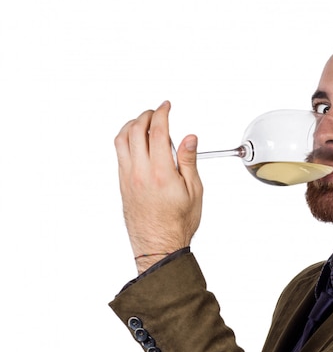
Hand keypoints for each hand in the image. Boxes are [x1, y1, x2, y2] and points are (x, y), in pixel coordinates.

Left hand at [114, 101, 202, 272]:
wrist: (159, 245)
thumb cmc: (178, 223)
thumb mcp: (194, 191)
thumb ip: (189, 161)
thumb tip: (189, 138)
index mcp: (161, 172)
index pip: (158, 131)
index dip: (162, 113)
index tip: (166, 106)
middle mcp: (141, 172)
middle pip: (136, 130)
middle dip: (146, 115)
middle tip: (156, 112)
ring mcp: (128, 177)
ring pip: (122, 140)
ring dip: (132, 125)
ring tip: (143, 122)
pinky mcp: (122, 184)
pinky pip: (119, 153)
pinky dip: (126, 139)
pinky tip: (135, 141)